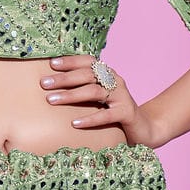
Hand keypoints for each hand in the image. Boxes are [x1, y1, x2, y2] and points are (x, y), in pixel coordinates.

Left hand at [39, 54, 155, 145]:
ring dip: (71, 95)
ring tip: (51, 100)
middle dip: (64, 78)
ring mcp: (122, 96)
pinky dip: (90, 118)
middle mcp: (115, 81)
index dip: (70, 61)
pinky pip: (106, 115)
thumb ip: (84, 90)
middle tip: (44, 83)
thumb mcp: (100, 98)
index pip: (88, 61)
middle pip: (87, 75)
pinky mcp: (127, 113)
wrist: (145, 128)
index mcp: (108, 74)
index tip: (51, 64)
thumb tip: (52, 88)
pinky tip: (74, 123)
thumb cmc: (115, 112)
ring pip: (94, 92)